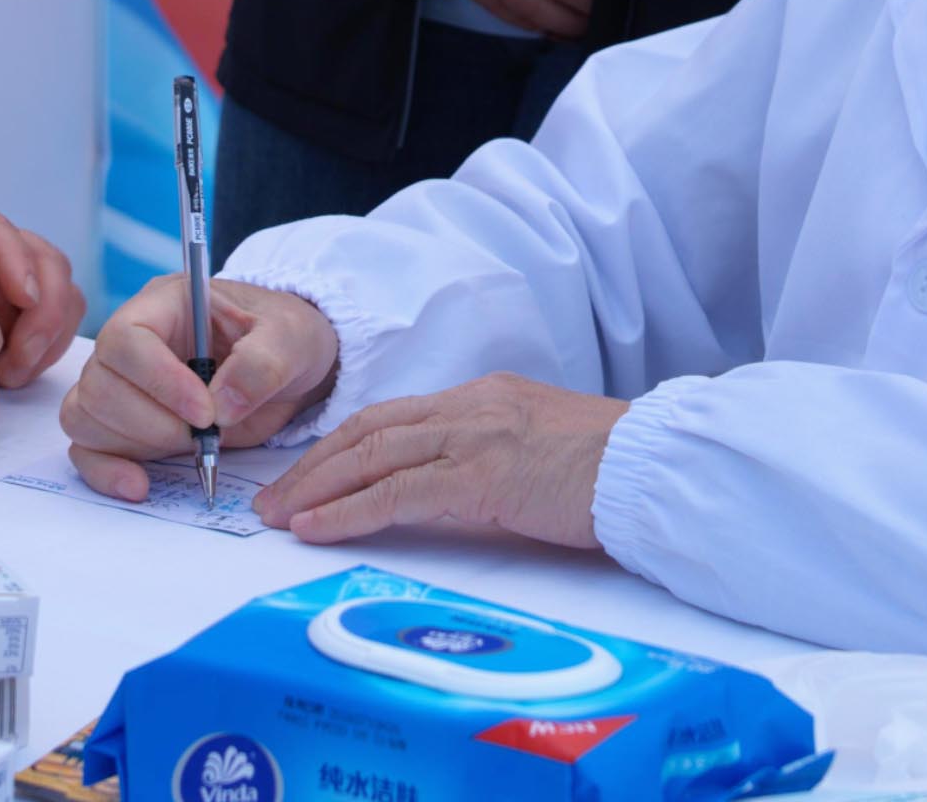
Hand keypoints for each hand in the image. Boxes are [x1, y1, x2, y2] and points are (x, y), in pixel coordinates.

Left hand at [0, 191, 86, 386]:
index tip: (17, 299)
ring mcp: (3, 276)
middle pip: (46, 261)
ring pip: (60, 293)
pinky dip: (42, 349)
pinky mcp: (11, 312)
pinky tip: (8, 375)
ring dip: (48, 336)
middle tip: (13, 363)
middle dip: (42, 313)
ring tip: (9, 375)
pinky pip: (51, 323)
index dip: (14, 260)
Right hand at [58, 275, 341, 502]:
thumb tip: (222, 406)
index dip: (158, 380)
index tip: (205, 413)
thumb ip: (261, 365)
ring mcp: (121, 384)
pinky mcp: (122, 425)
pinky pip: (87, 448)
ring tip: (190, 446)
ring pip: (87, 416)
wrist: (288, 369)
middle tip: (205, 434)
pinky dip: (106, 472)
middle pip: (101, 383)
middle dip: (154, 421)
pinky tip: (139, 486)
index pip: (128, 336)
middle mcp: (131, 342)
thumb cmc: (284, 339)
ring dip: (136, 445)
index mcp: (166, 304)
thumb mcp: (291, 339)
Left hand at [252, 373, 627, 548]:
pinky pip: (395, 493)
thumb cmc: (610, 471)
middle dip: (314, 466)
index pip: (394, 418)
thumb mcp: (540, 452)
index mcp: (485, 398)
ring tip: (278, 516)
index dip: (343, 447)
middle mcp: (471, 407)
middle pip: (369, 431)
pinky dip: (347, 511)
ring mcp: (473, 436)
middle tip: (272, 498)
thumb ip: (493, 459)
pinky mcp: (480, 475)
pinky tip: (316, 529)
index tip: (309, 475)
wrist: (655, 466)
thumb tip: (454, 492)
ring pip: (371, 456)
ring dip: (316, 488)